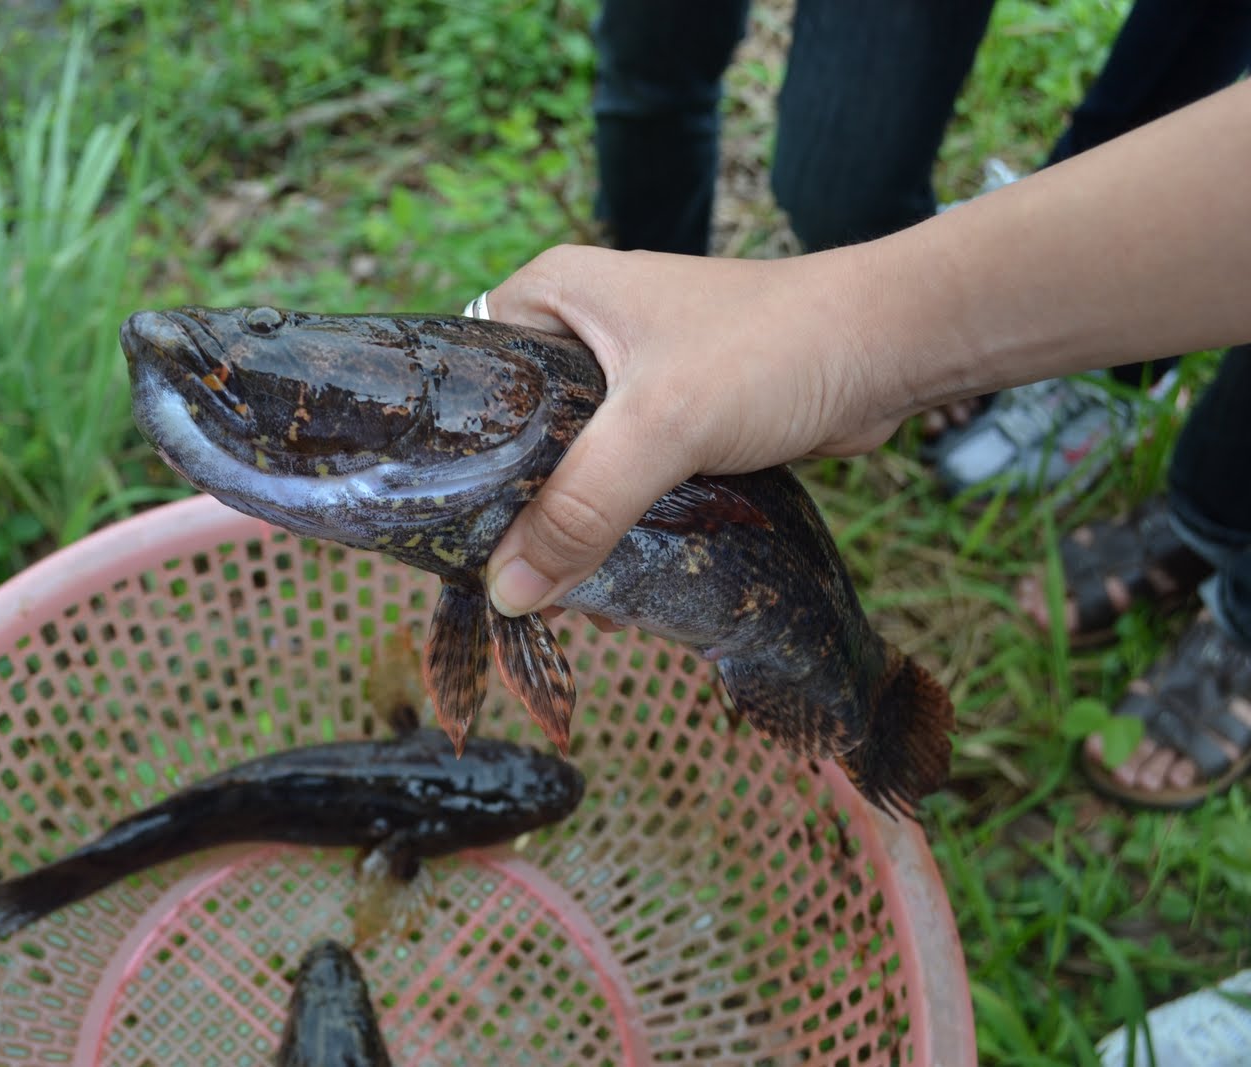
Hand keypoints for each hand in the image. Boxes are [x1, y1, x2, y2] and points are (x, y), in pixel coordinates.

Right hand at [480, 244, 896, 616]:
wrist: (889, 348)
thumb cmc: (773, 350)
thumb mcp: (660, 425)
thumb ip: (580, 507)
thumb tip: (506, 593)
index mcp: (553, 294)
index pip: (466, 376)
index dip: (450, 453)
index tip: (442, 527)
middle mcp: (582, 329)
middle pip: (514, 432)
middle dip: (514, 508)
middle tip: (504, 580)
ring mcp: (629, 375)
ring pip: (570, 464)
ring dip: (567, 526)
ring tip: (556, 593)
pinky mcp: (675, 417)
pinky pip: (620, 479)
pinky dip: (614, 524)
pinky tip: (605, 577)